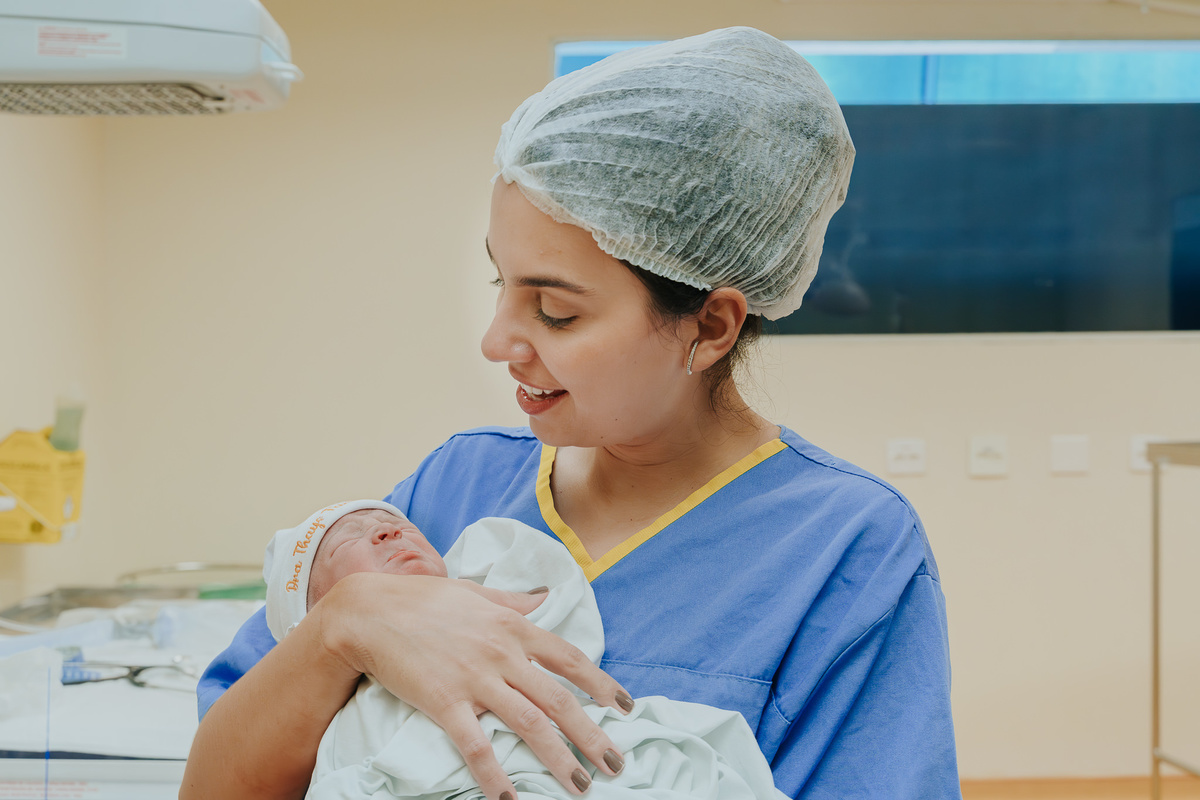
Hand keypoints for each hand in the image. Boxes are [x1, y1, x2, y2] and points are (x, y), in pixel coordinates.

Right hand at [310, 572, 631, 799]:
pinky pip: (476, 745)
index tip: (626, 707)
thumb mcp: (477, 593)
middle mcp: (501, 653)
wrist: (368, 611)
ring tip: (580, 785)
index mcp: (513, 626)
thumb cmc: (423, 600)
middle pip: (559, 699)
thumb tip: (546, 595)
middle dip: (592, 734)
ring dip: (559, 758)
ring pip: (529, 724)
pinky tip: (509, 798)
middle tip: (616, 763)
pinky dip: (494, 774)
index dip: (602, 684)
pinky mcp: (443, 702)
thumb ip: (515, 600)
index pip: (570, 659)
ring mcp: (474, 678)